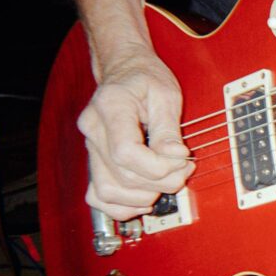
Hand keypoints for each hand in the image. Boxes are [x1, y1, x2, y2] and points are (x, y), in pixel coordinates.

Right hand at [77, 43, 194, 220]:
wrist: (126, 70)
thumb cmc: (146, 78)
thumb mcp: (166, 94)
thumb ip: (169, 129)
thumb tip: (176, 157)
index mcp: (110, 107)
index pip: (126, 152)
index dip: (158, 165)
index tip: (182, 159)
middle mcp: (94, 130)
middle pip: (122, 175)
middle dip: (161, 180)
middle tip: (184, 169)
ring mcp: (91, 148)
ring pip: (107, 191)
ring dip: (143, 196)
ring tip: (167, 181)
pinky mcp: (95, 161)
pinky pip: (98, 196)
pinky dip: (122, 205)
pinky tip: (145, 197)